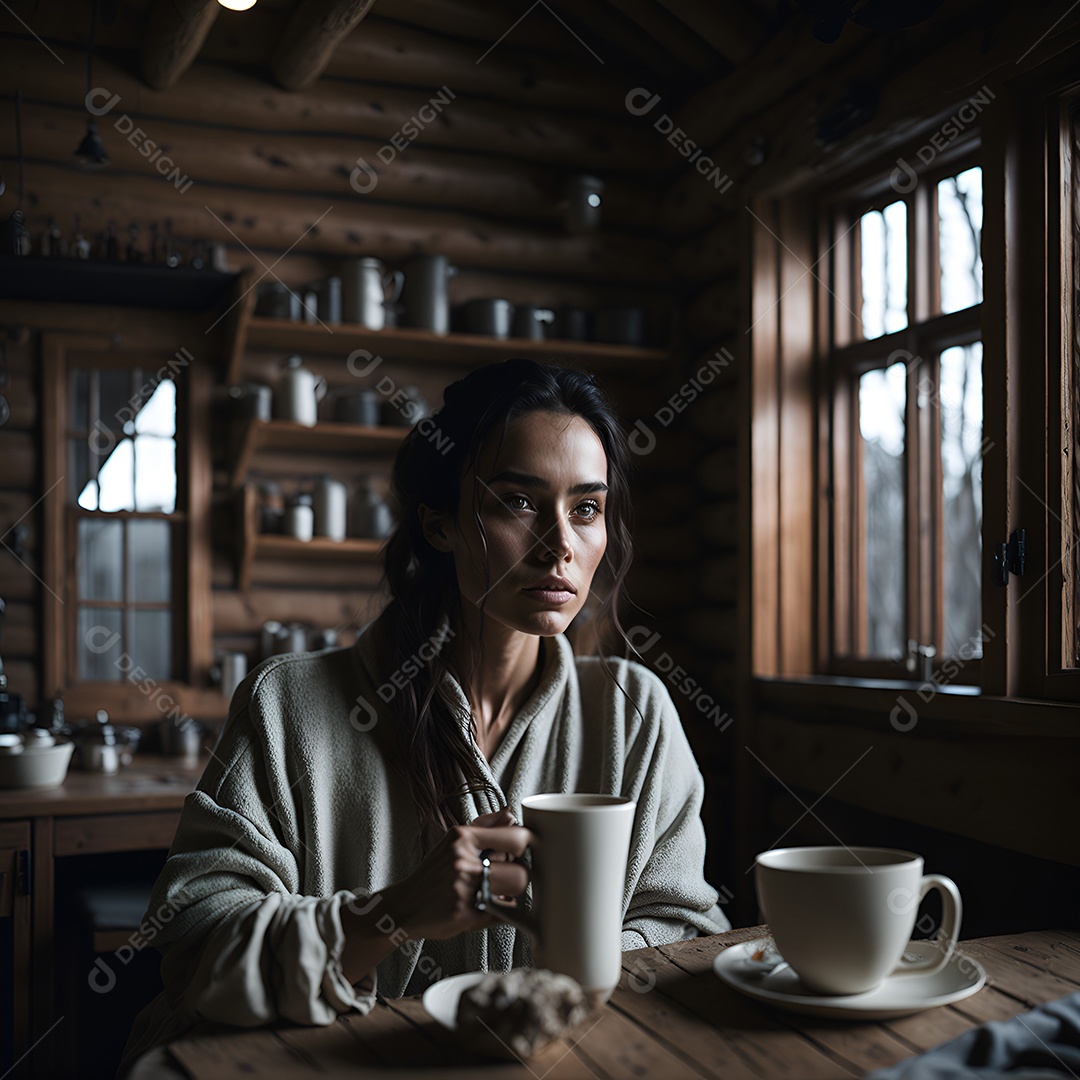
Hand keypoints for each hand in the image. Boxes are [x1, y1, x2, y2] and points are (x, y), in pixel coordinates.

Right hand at [383, 806, 531, 941]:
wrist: (404, 906)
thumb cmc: (433, 873)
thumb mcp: (453, 842)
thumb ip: (485, 827)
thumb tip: (510, 814)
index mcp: (462, 838)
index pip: (516, 838)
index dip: (529, 846)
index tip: (526, 851)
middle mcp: (463, 862)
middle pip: (521, 871)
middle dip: (520, 875)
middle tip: (510, 875)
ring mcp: (465, 890)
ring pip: (514, 893)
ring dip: (512, 893)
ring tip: (499, 890)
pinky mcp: (467, 916)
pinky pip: (502, 913)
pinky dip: (501, 910)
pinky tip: (489, 905)